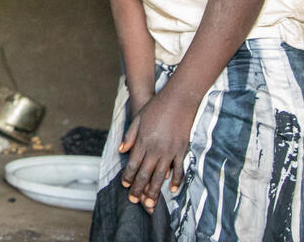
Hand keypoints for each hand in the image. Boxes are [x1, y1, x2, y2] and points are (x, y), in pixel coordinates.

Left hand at [118, 88, 197, 211]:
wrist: (177, 99)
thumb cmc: (156, 108)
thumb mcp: (138, 119)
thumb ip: (130, 136)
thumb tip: (121, 150)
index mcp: (143, 142)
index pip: (133, 164)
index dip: (128, 177)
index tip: (125, 185)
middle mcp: (155, 149)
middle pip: (145, 174)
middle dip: (138, 189)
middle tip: (134, 201)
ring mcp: (169, 150)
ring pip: (160, 176)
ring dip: (155, 191)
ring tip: (150, 203)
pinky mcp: (181, 150)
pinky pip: (179, 169)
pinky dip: (176, 181)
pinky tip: (173, 190)